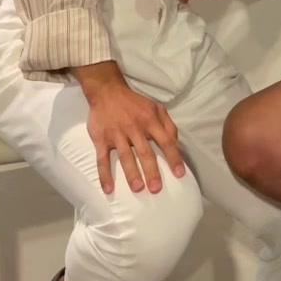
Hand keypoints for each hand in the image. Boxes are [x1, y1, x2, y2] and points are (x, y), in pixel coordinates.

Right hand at [85, 81, 184, 195]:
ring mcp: (117, 134)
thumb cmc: (135, 103)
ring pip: (125, 156)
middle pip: (145, 151)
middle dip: (151, 171)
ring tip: (138, 189)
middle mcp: (134, 127)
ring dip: (131, 173)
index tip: (179, 174)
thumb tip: (176, 145)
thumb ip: (168, 125)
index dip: (173, 157)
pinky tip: (108, 189)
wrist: (107, 91)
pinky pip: (102, 159)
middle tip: (156, 189)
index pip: (165, 141)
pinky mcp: (101, 138)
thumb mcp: (156, 107)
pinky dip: (105, 174)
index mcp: (150, 120)